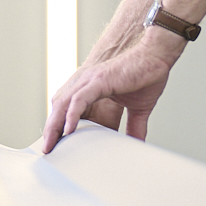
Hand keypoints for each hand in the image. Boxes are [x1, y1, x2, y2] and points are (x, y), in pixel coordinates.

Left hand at [40, 34, 179, 152]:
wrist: (158, 56)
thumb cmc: (147, 75)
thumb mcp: (139, 109)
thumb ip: (134, 127)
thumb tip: (136, 145)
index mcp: (92, 88)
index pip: (69, 110)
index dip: (60, 127)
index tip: (56, 146)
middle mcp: (86, 84)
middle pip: (60, 109)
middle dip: (51, 130)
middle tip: (47, 150)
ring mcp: (91, 81)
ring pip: (64, 104)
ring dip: (55, 125)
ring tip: (51, 144)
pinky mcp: (99, 80)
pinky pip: (79, 99)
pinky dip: (72, 114)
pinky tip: (68, 130)